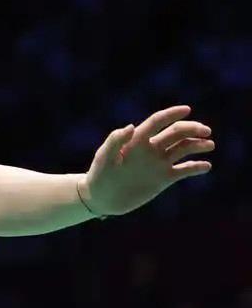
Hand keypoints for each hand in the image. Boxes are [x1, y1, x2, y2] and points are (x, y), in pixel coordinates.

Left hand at [82, 105, 214, 216]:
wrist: (101, 198)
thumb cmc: (99, 174)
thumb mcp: (104, 157)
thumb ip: (115, 141)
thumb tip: (131, 126)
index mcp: (137, 140)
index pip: (157, 122)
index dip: (171, 114)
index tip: (187, 109)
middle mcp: (151, 149)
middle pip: (175, 133)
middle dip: (191, 129)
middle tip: (206, 132)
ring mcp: (158, 163)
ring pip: (183, 149)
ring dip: (197, 145)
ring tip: (209, 145)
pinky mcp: (164, 179)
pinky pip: (184, 170)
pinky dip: (196, 167)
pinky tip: (206, 166)